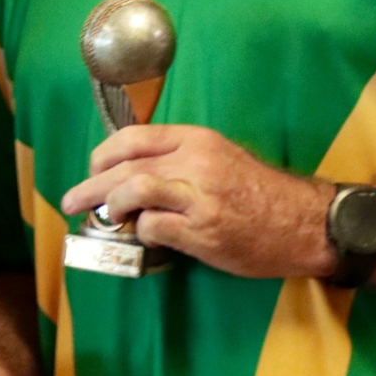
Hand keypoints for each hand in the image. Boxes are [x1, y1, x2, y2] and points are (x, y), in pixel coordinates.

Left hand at [62, 124, 333, 278]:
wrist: (303, 222)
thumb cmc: (261, 193)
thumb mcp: (222, 159)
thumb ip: (181, 161)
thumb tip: (132, 176)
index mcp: (198, 139)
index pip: (135, 137)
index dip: (104, 154)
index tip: (92, 169)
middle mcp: (196, 161)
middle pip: (125, 165)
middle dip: (90, 185)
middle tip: (71, 201)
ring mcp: (199, 196)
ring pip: (133, 189)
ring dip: (109, 206)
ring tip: (103, 218)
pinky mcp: (203, 230)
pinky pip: (154, 227)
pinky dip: (142, 233)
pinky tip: (144, 238)